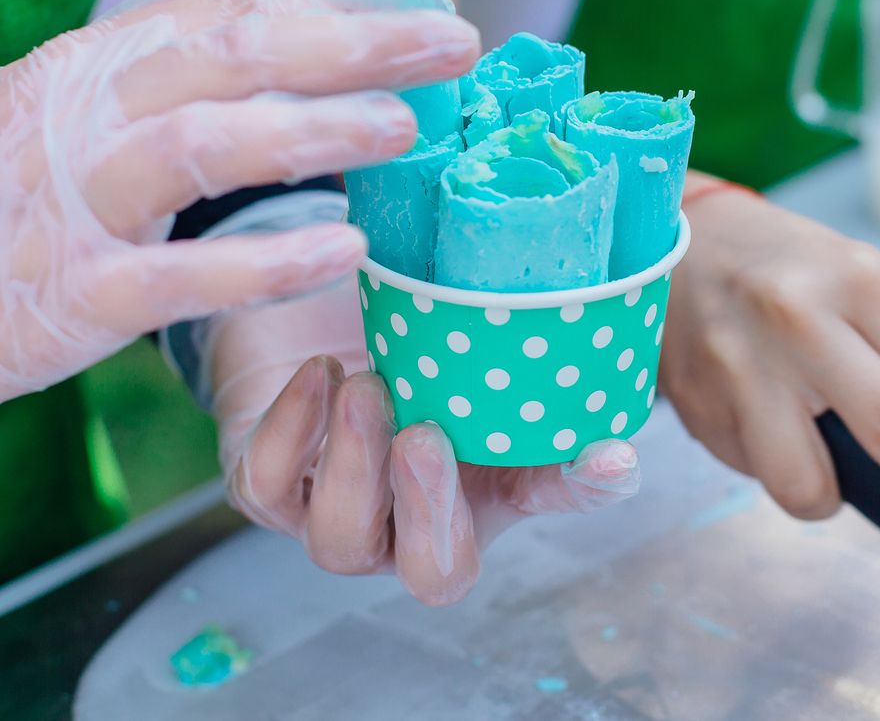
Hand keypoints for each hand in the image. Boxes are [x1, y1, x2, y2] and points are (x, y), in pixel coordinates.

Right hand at [0, 0, 480, 486]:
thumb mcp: (36, 94)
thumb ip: (137, 40)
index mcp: (82, 67)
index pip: (224, 16)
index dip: (330, 13)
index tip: (418, 17)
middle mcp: (81, 119)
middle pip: (231, 57)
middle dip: (351, 46)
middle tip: (454, 47)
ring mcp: (73, 207)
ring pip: (205, 146)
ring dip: (313, 131)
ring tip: (405, 127)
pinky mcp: (70, 298)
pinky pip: (179, 276)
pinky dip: (264, 263)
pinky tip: (342, 250)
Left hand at [205, 286, 640, 605]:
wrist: (308, 308)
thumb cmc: (404, 345)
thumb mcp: (474, 365)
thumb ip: (537, 399)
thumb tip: (619, 448)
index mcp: (467, 506)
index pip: (546, 511)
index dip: (570, 496)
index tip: (606, 456)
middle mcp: (398, 530)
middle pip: (426, 571)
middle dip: (430, 508)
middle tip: (428, 435)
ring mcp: (325, 513)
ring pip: (338, 538)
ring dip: (355, 464)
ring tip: (368, 386)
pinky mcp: (261, 481)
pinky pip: (263, 485)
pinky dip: (291, 430)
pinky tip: (319, 373)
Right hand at [659, 179, 879, 597]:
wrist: (660, 246)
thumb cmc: (782, 270)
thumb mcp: (855, 285)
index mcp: (858, 281)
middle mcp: (800, 320)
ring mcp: (740, 366)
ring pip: (810, 484)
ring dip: (833, 497)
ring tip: (821, 457)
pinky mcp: (698, 407)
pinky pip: (757, 475)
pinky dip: (777, 465)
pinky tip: (759, 416)